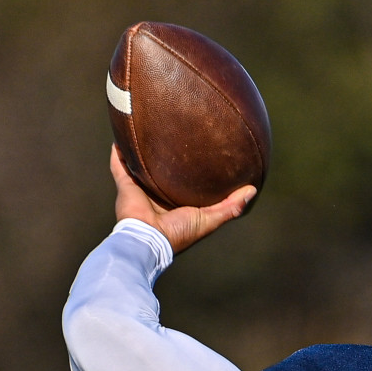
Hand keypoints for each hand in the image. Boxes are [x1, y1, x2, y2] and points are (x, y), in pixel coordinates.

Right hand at [109, 145, 255, 253]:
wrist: (149, 239)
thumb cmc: (179, 233)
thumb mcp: (209, 219)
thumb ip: (230, 207)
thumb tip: (252, 190)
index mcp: (176, 203)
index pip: (187, 184)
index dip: (195, 172)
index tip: (206, 154)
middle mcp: (158, 195)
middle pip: (163, 172)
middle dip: (167, 157)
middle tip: (176, 135)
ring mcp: (141, 190)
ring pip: (141, 166)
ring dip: (142, 152)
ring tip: (146, 131)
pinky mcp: (125, 186)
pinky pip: (119, 166)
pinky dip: (118, 155)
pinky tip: (120, 139)